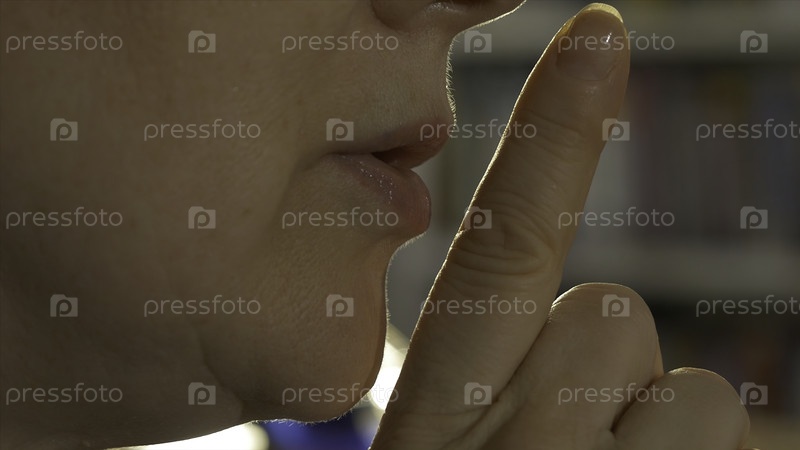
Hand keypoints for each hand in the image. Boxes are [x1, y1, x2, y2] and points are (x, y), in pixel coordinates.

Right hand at [372, 4, 752, 448]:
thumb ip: (485, 374)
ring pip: (690, 387)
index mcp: (437, 416)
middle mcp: (518, 435)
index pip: (500, 244)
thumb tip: (595, 316)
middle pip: (608, 310)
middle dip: (599, 362)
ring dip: (657, 429)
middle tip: (561, 449)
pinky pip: (731, 435)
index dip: (550, 133)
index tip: (596, 35)